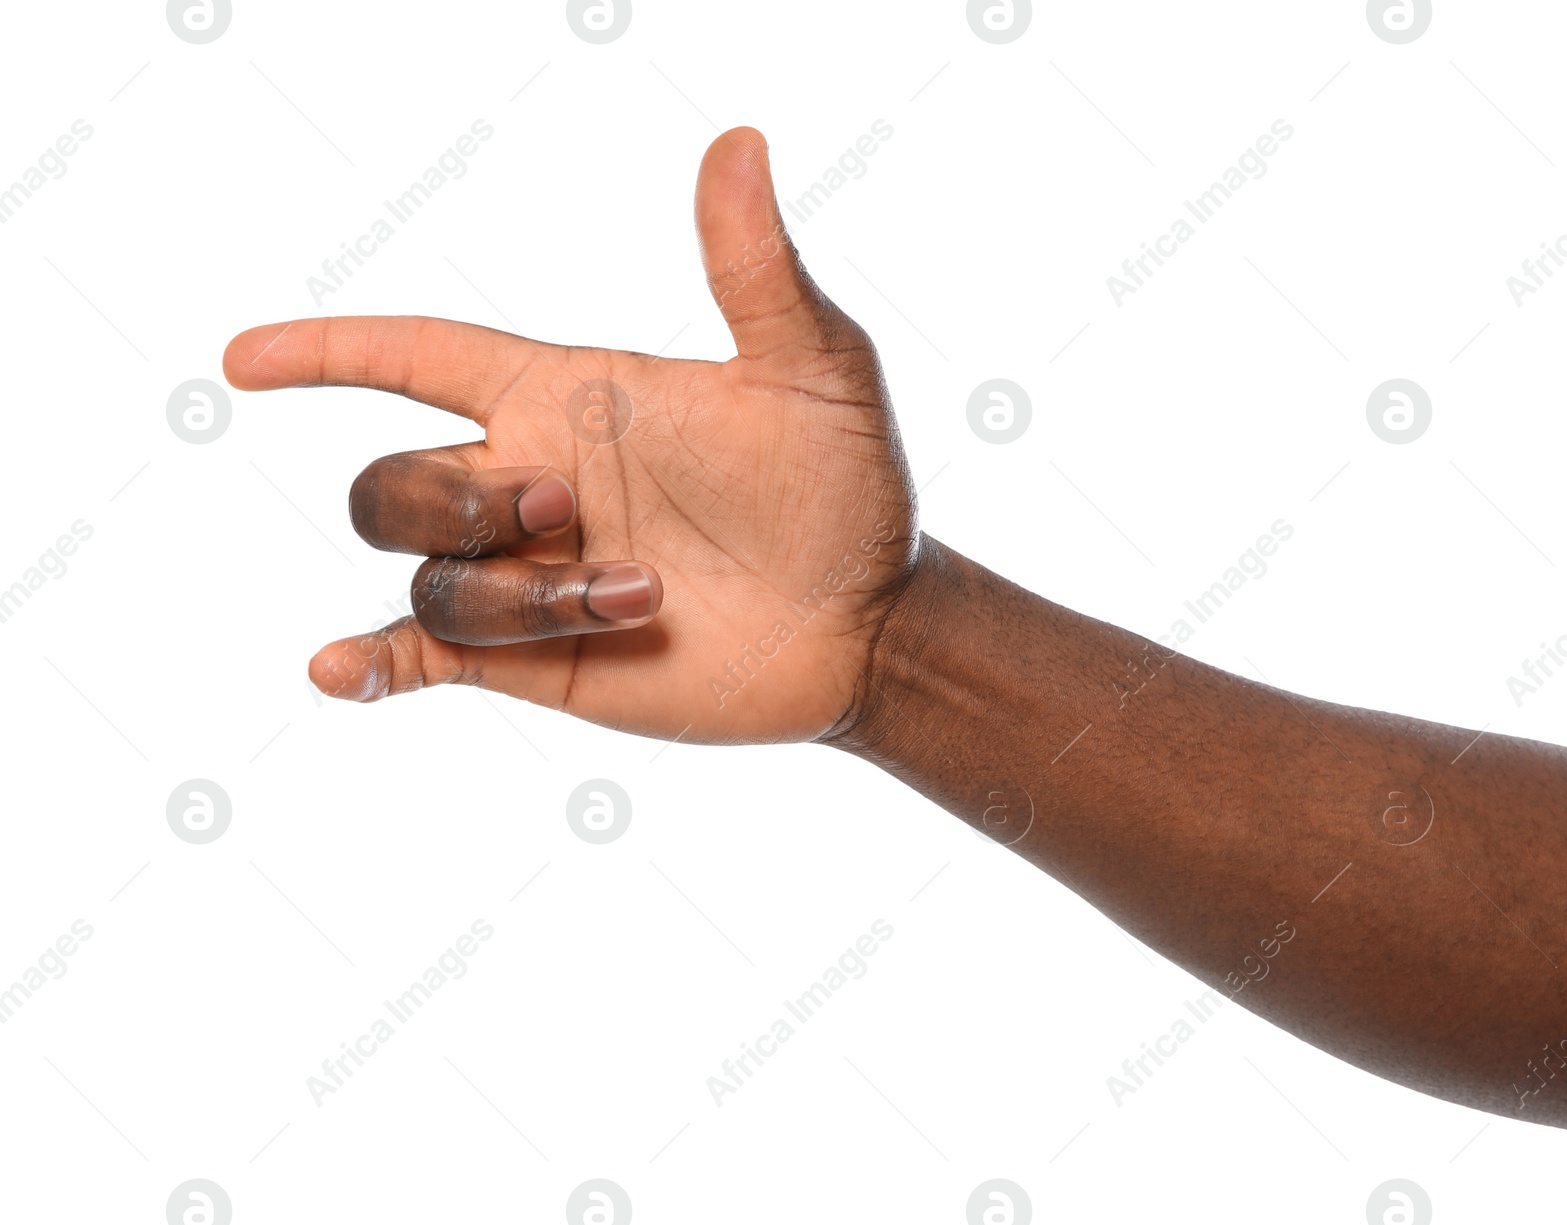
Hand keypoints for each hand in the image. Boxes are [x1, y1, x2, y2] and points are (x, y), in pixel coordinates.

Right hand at [223, 128, 918, 743]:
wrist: (868, 620)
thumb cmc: (843, 484)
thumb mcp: (812, 369)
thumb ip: (753, 269)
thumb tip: (740, 139)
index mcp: (565, 398)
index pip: (416, 357)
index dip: (330, 351)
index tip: (247, 359)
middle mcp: (528, 482)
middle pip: (395, 480)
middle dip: (462, 498)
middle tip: (571, 508)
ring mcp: (528, 574)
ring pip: (428, 574)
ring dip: (519, 594)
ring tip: (642, 597)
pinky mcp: (537, 655)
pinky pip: (420, 652)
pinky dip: (367, 666)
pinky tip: (333, 670)